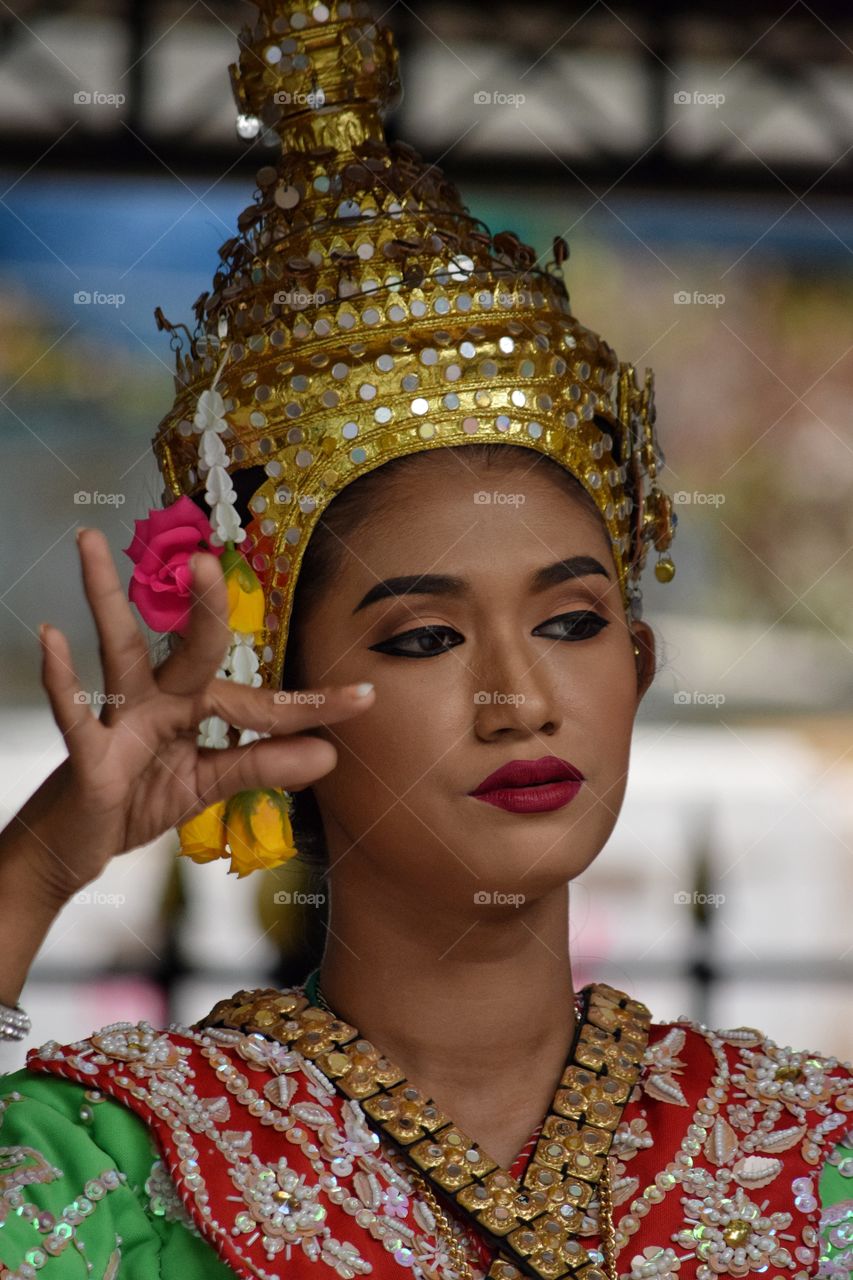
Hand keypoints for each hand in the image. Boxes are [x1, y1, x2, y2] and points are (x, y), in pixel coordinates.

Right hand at [6, 526, 374, 905]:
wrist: (76, 847)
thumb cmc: (137, 801)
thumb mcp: (206, 784)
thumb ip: (261, 765)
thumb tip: (328, 756)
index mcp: (193, 710)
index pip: (260, 701)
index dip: (311, 703)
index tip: (364, 697)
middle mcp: (158, 702)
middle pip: (190, 649)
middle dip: (204, 607)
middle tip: (208, 561)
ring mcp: (119, 720)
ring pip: (117, 652)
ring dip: (106, 599)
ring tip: (94, 546)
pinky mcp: (85, 751)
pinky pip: (72, 710)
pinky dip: (59, 676)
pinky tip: (50, 636)